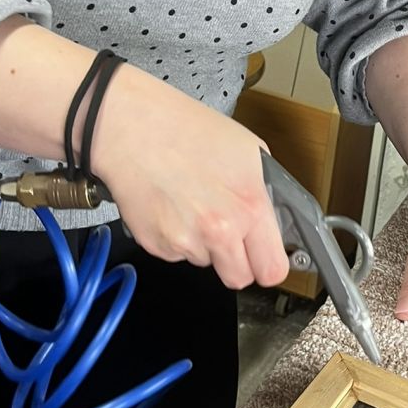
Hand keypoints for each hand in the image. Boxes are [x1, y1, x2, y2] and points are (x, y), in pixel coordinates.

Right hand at [92, 63, 290, 290]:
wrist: (134, 128)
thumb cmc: (186, 129)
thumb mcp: (248, 149)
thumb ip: (264, 191)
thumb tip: (272, 217)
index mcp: (249, 206)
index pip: (273, 269)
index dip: (269, 263)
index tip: (264, 256)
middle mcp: (220, 231)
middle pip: (239, 279)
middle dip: (237, 263)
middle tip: (228, 236)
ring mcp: (185, 242)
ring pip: (206, 262)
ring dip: (203, 243)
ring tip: (192, 204)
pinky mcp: (157, 246)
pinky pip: (177, 254)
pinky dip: (176, 237)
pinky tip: (172, 206)